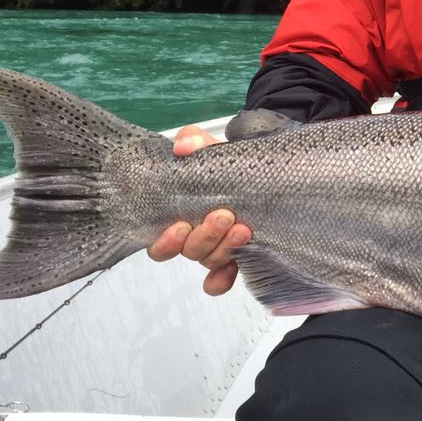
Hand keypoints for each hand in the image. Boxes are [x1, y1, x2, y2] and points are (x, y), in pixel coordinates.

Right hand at [146, 125, 250, 295]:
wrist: (261, 169)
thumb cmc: (226, 163)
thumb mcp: (209, 146)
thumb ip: (193, 140)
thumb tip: (182, 147)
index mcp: (180, 214)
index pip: (160, 242)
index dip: (166, 241)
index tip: (181, 226)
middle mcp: (196, 235)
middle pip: (189, 251)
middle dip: (204, 237)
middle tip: (224, 216)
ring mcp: (217, 248)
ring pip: (210, 262)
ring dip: (223, 250)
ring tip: (243, 229)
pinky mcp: (240, 258)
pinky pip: (223, 279)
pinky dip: (224, 279)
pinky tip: (233, 271)